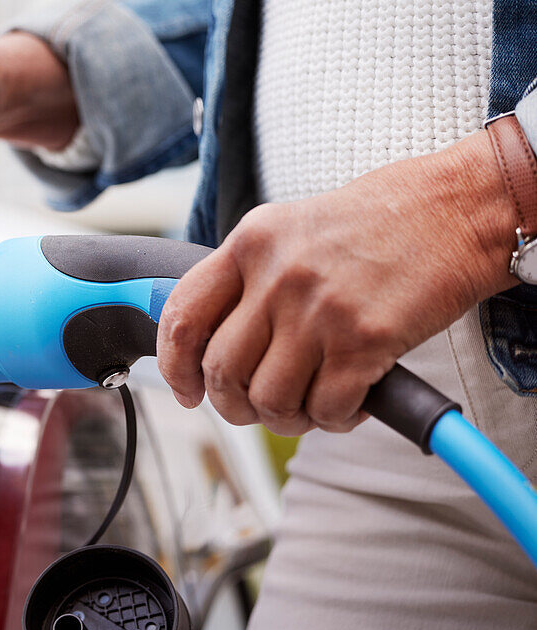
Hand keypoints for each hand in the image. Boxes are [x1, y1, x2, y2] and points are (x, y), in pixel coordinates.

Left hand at [156, 132, 516, 435]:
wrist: (455, 209)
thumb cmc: (375, 224)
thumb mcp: (290, 229)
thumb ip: (246, 277)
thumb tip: (207, 340)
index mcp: (249, 243)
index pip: (182, 315)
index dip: (175, 366)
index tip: (186, 391)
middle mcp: (276, 276)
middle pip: (221, 371)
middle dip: (235, 406)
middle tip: (258, 408)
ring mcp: (318, 309)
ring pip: (268, 399)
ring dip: (285, 419)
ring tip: (309, 407)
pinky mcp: (363, 341)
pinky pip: (324, 409)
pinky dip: (333, 420)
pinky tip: (350, 403)